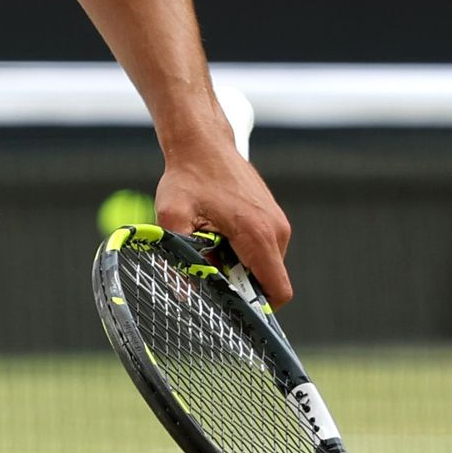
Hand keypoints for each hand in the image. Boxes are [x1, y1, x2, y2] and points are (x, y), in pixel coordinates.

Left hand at [157, 140, 293, 307]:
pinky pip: (262, 249)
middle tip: (207, 264)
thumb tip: (186, 296)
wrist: (202, 143)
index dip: (258, 308)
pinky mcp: (272, 217)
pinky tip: (217, 232)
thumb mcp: (173, 219)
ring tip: (210, 242)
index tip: (230, 304)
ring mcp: (277, 222)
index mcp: (259, 235)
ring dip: (237, 266)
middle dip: (239, 283)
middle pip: (267, 281)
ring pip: (263, 266)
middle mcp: (277, 231)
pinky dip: (241, 251)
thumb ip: (179, 257)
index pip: (278, 292)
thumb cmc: (188, 178)